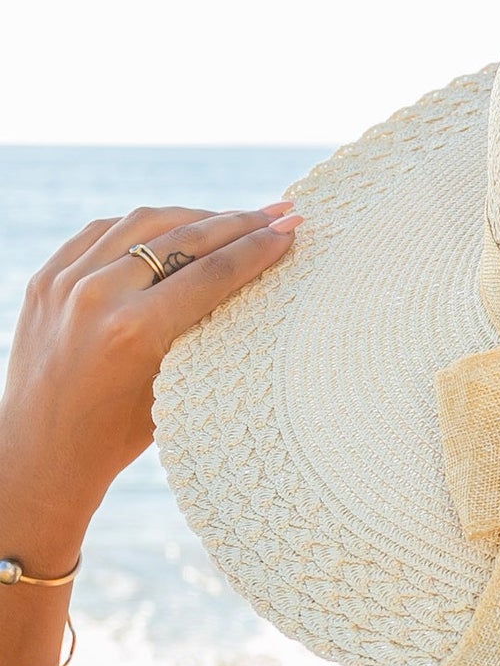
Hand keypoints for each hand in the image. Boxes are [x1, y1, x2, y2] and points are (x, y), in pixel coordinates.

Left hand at [1, 203, 300, 523]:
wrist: (42, 453)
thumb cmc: (119, 436)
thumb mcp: (175, 385)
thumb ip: (203, 330)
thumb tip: (249, 279)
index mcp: (134, 331)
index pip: (213, 272)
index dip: (258, 248)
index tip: (291, 230)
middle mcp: (97, 297)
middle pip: (185, 238)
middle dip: (239, 222)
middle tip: (277, 212)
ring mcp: (65, 282)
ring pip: (143, 224)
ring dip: (195, 216)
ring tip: (231, 218)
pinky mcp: (45, 278)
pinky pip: (102, 232)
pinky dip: (144, 227)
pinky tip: (175, 227)